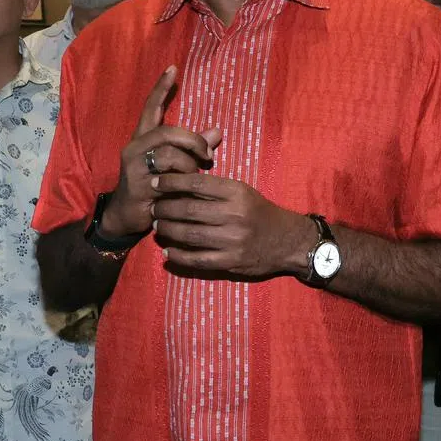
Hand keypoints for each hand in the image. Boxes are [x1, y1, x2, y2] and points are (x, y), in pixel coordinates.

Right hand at [101, 66, 221, 237]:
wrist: (127, 216)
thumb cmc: (153, 187)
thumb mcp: (174, 165)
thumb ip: (193, 148)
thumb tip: (217, 131)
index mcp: (143, 139)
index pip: (151, 108)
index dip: (161, 88)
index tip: (173, 69)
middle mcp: (135, 148)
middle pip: (167, 132)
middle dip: (192, 141)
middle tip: (208, 154)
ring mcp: (134, 165)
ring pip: (168, 153)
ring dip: (189, 164)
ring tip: (195, 174)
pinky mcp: (138, 184)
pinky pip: (167, 176)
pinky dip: (182, 179)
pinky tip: (186, 187)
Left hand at [151, 172, 313, 278]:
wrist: (288, 240)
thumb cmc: (260, 212)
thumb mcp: (243, 191)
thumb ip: (214, 187)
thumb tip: (180, 179)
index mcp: (236, 192)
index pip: (197, 184)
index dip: (171, 182)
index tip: (155, 183)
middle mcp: (234, 215)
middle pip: (188, 210)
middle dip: (164, 208)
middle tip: (152, 207)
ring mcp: (232, 240)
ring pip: (189, 235)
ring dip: (168, 230)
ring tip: (157, 226)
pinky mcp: (231, 261)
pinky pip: (198, 259)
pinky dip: (179, 256)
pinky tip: (167, 252)